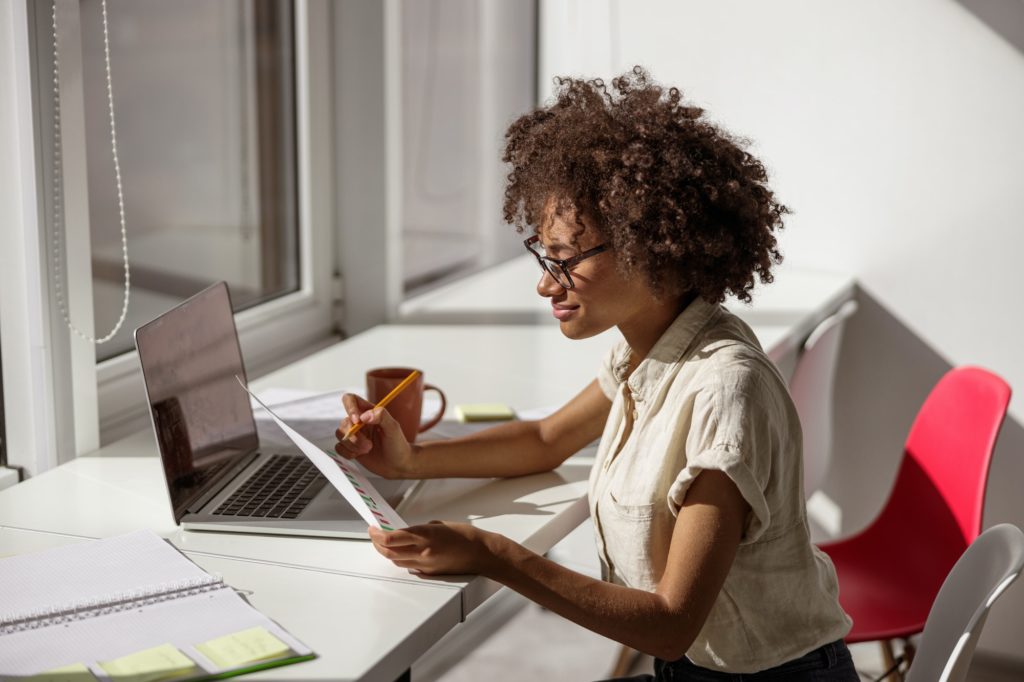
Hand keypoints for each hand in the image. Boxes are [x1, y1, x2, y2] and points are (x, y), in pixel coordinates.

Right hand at [334, 393, 416, 478]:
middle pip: (344, 422)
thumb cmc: (398, 444)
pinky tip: (360, 455)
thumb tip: (365, 415)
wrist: (397, 464)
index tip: (357, 421)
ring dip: (353, 445)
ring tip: (368, 450)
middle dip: (354, 436)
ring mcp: (353, 435)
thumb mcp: (394, 428)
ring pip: (340, 435)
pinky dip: (348, 453)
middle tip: (369, 445)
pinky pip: (339, 448)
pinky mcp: (350, 447)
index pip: (350, 399)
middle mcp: (358, 422)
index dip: (350, 407)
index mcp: (368, 411)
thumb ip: (382, 416)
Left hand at [368, 521, 503, 575]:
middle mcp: (423, 552)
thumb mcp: (440, 525)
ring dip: (387, 553)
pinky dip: (400, 560)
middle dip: (377, 544)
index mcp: (426, 536)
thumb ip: (421, 528)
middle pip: (389, 552)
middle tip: (374, 535)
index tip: (373, 528)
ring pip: (396, 561)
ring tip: (384, 543)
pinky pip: (408, 567)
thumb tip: (406, 531)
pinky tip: (400, 553)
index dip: (377, 534)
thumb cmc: (466, 536)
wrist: (480, 554)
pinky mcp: (429, 573)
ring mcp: (425, 564)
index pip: (392, 538)